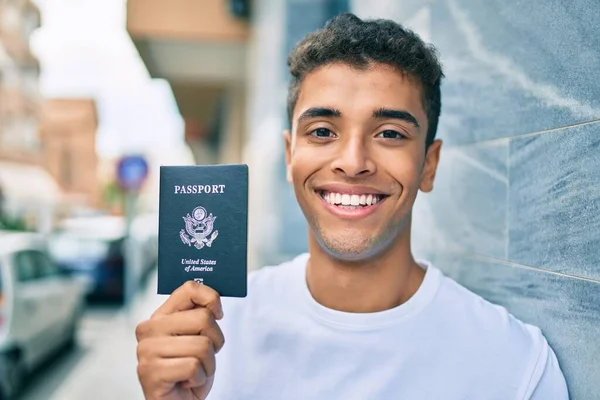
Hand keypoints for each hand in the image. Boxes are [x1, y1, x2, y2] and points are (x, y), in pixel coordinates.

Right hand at [136, 281, 224, 399]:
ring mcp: (147, 351)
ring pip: (201, 345)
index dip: (211, 298)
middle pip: (203, 318)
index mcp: (160, 316)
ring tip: (195, 371)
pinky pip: (194, 366)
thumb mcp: (198, 337)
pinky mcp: (150, 373)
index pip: (189, 289)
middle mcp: (149, 330)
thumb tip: (214, 301)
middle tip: (204, 355)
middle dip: (214, 341)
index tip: (218, 314)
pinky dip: (199, 378)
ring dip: (208, 364)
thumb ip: (200, 315)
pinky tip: (187, 382)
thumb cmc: (190, 370)